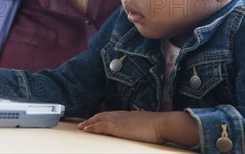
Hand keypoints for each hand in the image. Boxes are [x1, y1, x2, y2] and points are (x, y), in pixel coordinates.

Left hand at [78, 110, 197, 146]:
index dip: (101, 117)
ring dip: (89, 122)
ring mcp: (119, 120)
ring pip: (99, 119)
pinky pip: (101, 126)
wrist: (162, 124)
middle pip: (103, 115)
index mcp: (128, 115)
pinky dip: (92, 127)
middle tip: (83, 123)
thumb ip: (138, 126)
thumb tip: (138, 131)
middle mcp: (121, 115)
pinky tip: (86, 129)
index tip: (94, 119)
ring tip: (82, 127)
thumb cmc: (158, 126)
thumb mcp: (145, 125)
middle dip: (92, 119)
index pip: (111, 114)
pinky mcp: (118, 127)